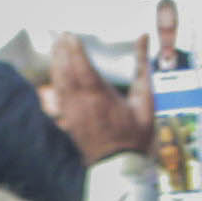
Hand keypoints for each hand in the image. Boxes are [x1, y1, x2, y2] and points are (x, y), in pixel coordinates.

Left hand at [49, 32, 151, 162]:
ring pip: (58, 83)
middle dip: (61, 52)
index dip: (74, 49)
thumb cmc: (136, 134)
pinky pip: (57, 97)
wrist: (120, 166)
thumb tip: (143, 38)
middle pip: (65, 71)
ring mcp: (72, 113)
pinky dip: (55, 81)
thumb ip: (142, 67)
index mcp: (100, 97)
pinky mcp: (68, 121)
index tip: (70, 34)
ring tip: (56, 47)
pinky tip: (56, 73)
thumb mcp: (145, 100)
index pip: (82, 67)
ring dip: (56, 64)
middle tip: (59, 35)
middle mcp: (81, 103)